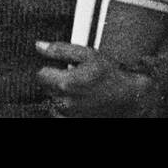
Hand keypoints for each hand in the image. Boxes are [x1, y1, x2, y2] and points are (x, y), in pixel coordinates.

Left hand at [34, 40, 155, 117]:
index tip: (61, 68)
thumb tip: (39, 45)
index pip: (40, 75)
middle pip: (46, 89)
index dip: (50, 68)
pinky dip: (66, 106)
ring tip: (78, 89)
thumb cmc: (110, 75)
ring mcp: (69, 116)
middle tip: (73, 77)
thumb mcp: (86, 55)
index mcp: (65, 84)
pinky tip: (80, 100)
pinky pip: (60, 113)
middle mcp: (64, 103)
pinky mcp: (73, 122)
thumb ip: (60, 50)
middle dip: (56, 81)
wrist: (128, 97)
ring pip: (53, 101)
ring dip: (60, 95)